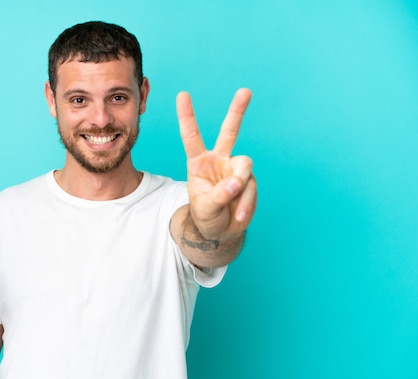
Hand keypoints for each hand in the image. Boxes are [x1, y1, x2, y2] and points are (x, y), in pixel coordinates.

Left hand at [176, 88, 256, 238]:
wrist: (222, 231)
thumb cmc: (206, 215)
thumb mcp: (204, 208)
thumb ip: (218, 195)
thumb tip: (236, 183)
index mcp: (199, 162)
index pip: (191, 136)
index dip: (187, 116)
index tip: (182, 95)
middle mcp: (219, 160)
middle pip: (229, 132)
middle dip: (237, 111)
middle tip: (245, 91)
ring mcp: (236, 169)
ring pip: (244, 167)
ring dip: (240, 187)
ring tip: (232, 207)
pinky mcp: (250, 180)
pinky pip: (251, 187)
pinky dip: (246, 203)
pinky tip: (239, 214)